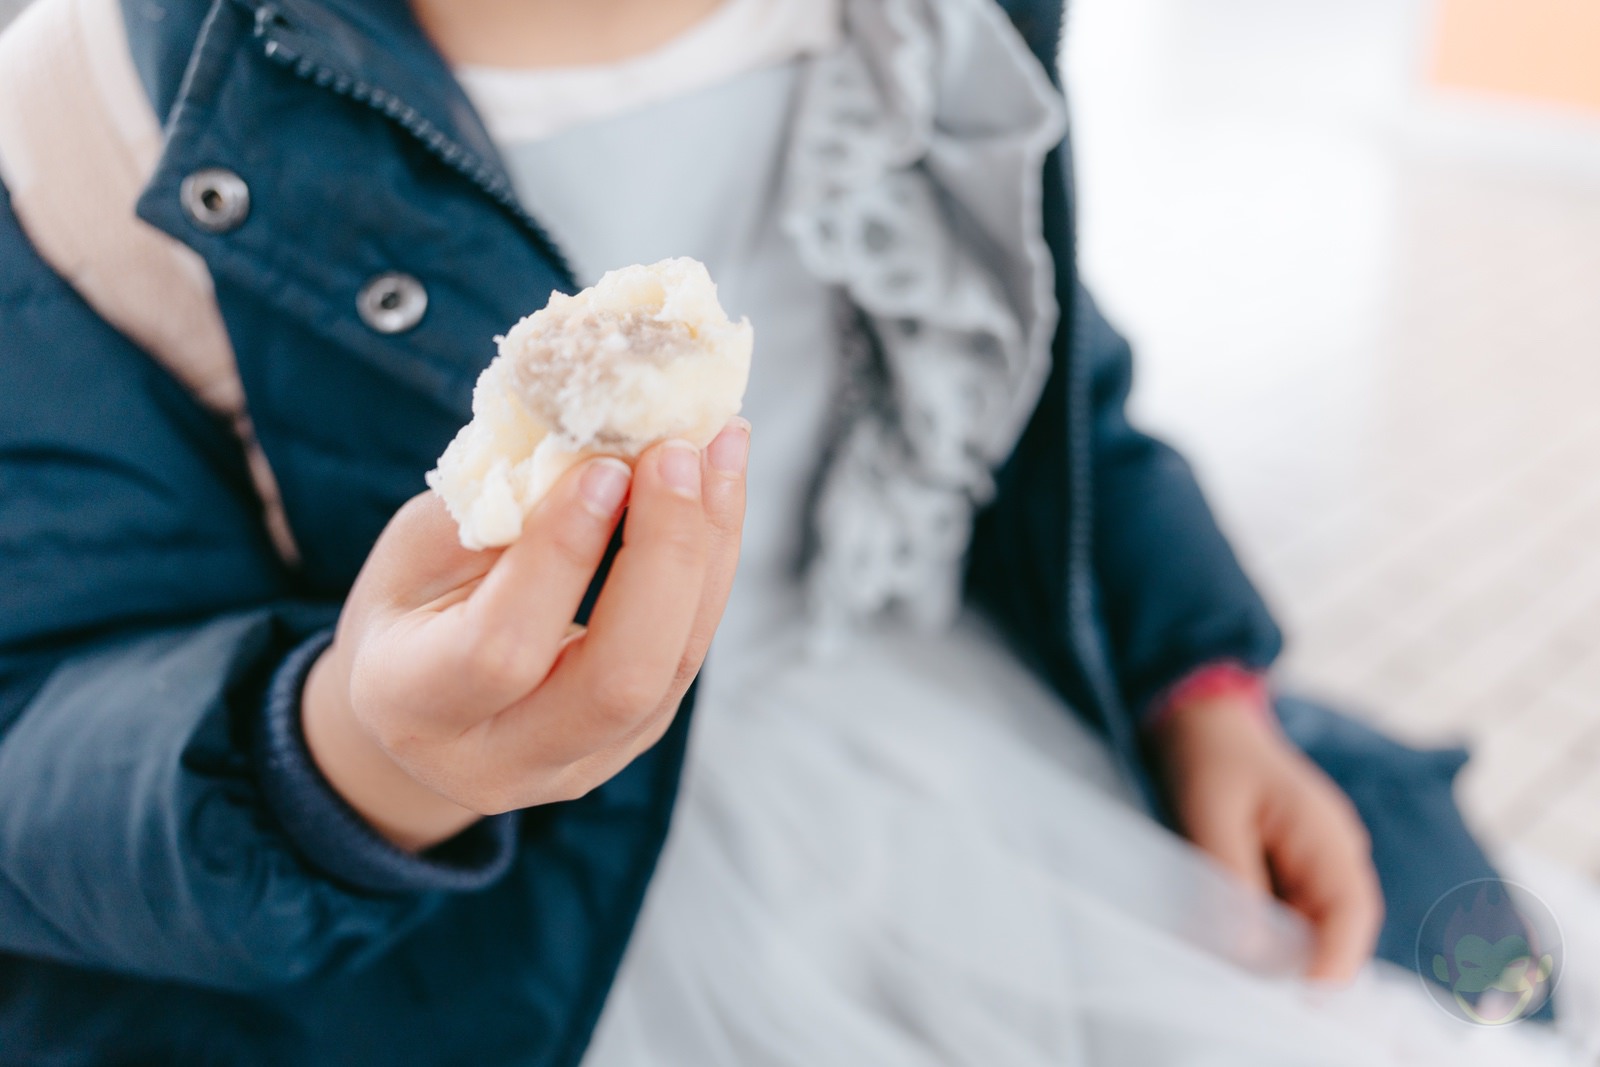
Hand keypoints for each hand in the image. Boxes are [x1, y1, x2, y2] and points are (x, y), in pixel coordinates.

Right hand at [301, 420, 749, 851]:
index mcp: (414, 708)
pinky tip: (718, 486)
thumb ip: (490, 515)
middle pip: (618, 681)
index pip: (501, 650)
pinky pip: (690, 652)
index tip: (604, 466)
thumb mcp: (413, 555)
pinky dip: (713, 563)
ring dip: (709, 546)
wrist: (419, 709)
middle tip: (676, 453)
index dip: (561, 556)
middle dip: (663, 554)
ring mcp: (581, 763)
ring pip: (675, 665)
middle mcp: (501, 759)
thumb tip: (595, 445)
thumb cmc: (410, 610)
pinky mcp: (637, 739)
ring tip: (720, 447)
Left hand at [1149, 699, 1383, 981]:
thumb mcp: (1209, 813)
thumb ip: (1231, 876)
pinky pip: (1287, 913)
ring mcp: (1316, 862)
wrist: (1202, 720)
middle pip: (1333, 930)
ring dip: (1276, 948)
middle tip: (1248, 985)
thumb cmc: (1208, 757)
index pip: (1352, 912)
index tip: (1299, 996)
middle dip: (1297, 963)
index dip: (1333, 962)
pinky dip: (1262, 929)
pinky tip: (1226, 930)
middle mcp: (1334, 854)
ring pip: (1308, 927)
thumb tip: (1249, 947)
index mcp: (1325, 835)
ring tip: (1228, 955)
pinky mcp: (1292, 868)